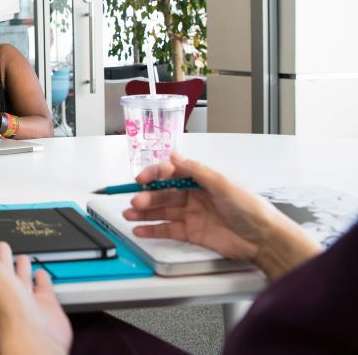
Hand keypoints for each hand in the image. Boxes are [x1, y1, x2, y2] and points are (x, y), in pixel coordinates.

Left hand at [0, 233, 70, 354]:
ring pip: (20, 278)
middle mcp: (5, 290)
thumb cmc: (8, 310)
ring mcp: (24, 298)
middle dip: (1, 254)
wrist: (34, 338)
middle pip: (2, 267)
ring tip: (20, 257)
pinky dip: (42, 279)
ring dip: (20, 266)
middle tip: (0, 244)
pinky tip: (41, 275)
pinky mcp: (44, 304)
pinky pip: (42, 288)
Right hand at [123, 153, 320, 278]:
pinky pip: (167, 230)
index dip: (155, 174)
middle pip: (163, 194)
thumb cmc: (250, 208)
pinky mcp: (192, 234)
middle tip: (135, 201)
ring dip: (144, 212)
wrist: (264, 239)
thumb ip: (195, 170)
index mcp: (201, 180)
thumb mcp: (222, 183)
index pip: (171, 174)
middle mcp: (194, 196)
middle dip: (147, 197)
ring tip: (130, 214)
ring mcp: (192, 215)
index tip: (142, 178)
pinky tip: (139, 229)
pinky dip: (152, 230)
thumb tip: (174, 156)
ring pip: (162, 212)